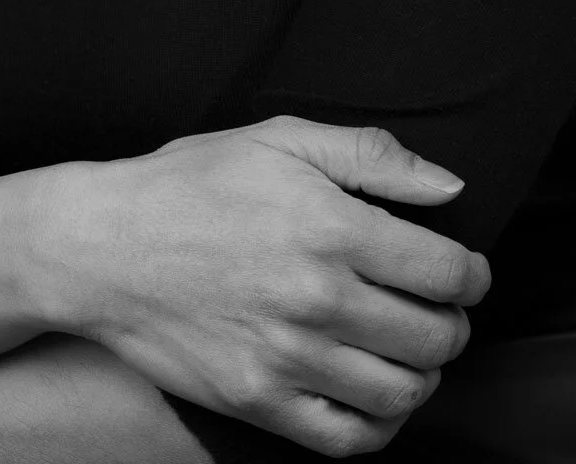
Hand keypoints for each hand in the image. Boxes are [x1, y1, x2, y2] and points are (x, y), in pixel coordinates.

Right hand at [42, 115, 491, 456]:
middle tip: (440, 308)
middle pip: (435, 336)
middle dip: (453, 322)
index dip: (471, 273)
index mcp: (330, 227)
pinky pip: (349, 439)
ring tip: (410, 348)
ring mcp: (287, 358)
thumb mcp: (280, 141)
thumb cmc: (192, 184)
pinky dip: (381, 425)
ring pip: (402, 392)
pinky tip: (374, 392)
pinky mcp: (259, 402)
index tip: (464, 270)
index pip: (447, 272)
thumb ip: (371, 157)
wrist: (103, 247)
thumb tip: (449, 187)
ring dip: (424, 373)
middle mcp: (316, 298)